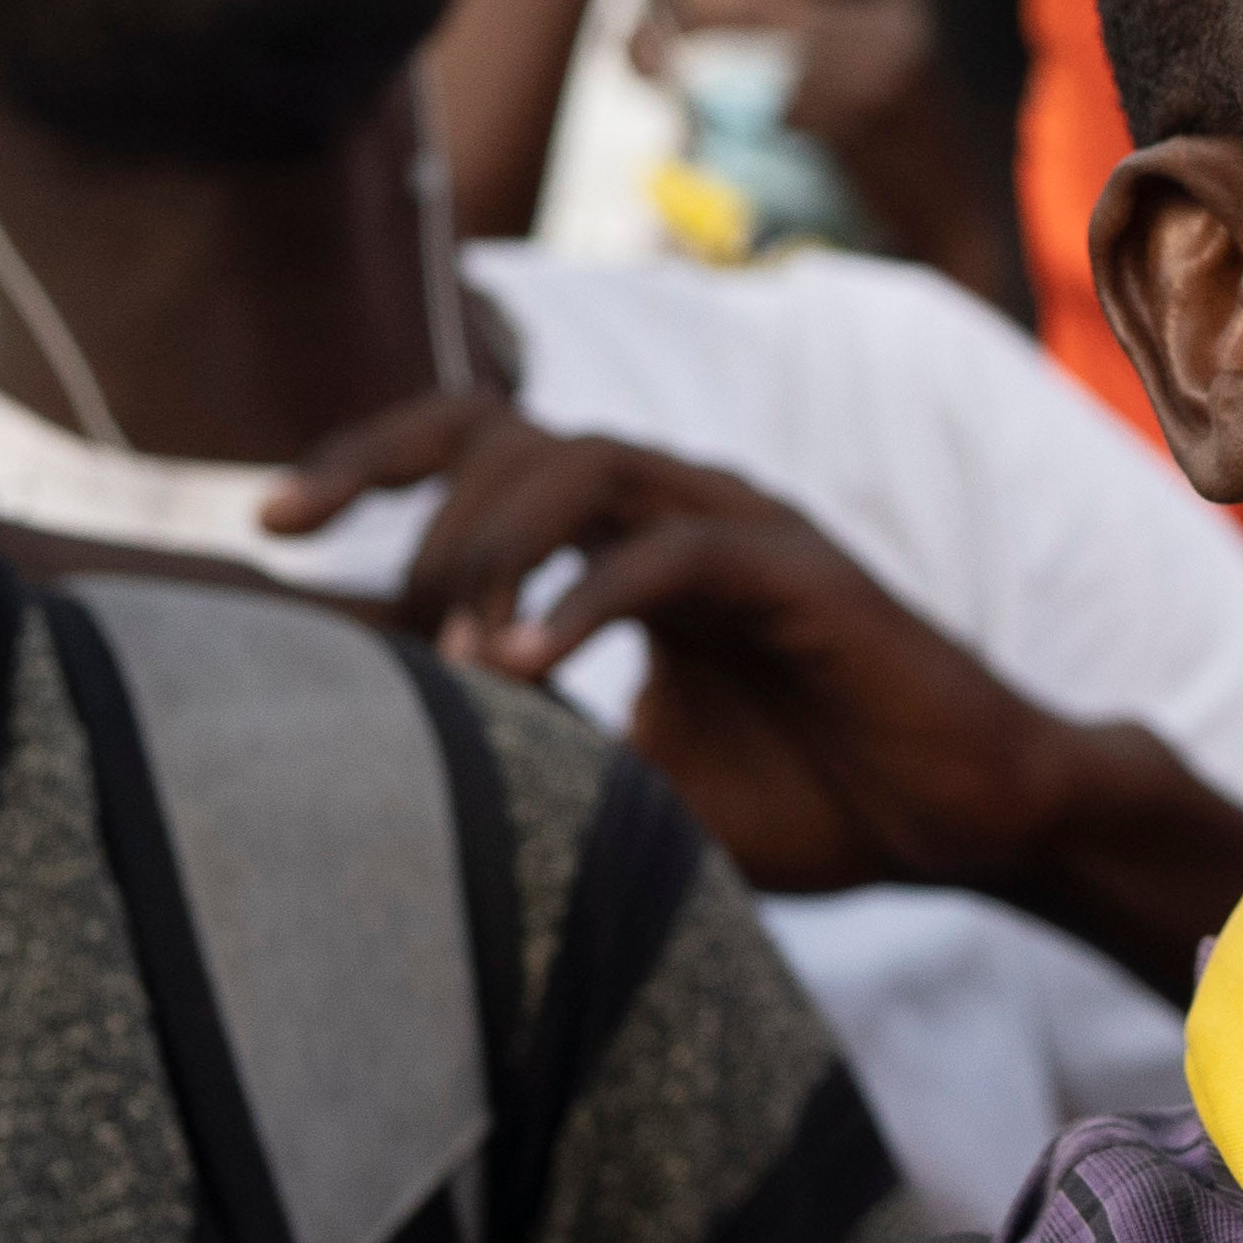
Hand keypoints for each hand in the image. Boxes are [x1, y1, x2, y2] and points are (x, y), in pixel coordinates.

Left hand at [266, 402, 1082, 902]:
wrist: (970, 816)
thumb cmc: (814, 797)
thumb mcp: (633, 781)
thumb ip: (531, 753)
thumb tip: (388, 777)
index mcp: (628, 534)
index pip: (481, 446)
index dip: (369, 463)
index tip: (272, 525)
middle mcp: (675, 503)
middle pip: (508, 425)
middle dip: (398, 488)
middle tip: (350, 591)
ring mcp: (740, 525)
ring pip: (585, 458)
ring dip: (492, 542)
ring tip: (454, 649)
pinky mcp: (799, 572)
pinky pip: (670, 552)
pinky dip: (583, 603)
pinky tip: (525, 672)